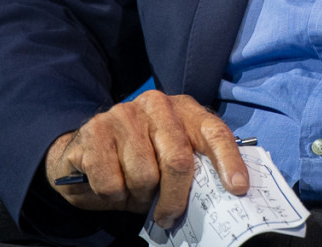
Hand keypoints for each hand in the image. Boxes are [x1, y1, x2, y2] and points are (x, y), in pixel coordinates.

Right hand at [46, 90, 248, 228]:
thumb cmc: (139, 160)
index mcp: (184, 109)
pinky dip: (112, 196)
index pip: (215, 133)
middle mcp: (157, 105)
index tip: (238, 188)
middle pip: (178, 160)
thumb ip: (193, 166)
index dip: (229, 161)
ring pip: (143, 176)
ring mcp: (123, 114)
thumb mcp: (170, 158)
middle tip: (168, 217)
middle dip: (176, 198)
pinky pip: (111, 183)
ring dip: (139, 197)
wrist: (84, 150)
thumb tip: (222, 195)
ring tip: (134, 192)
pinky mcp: (94, 132)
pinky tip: (111, 186)